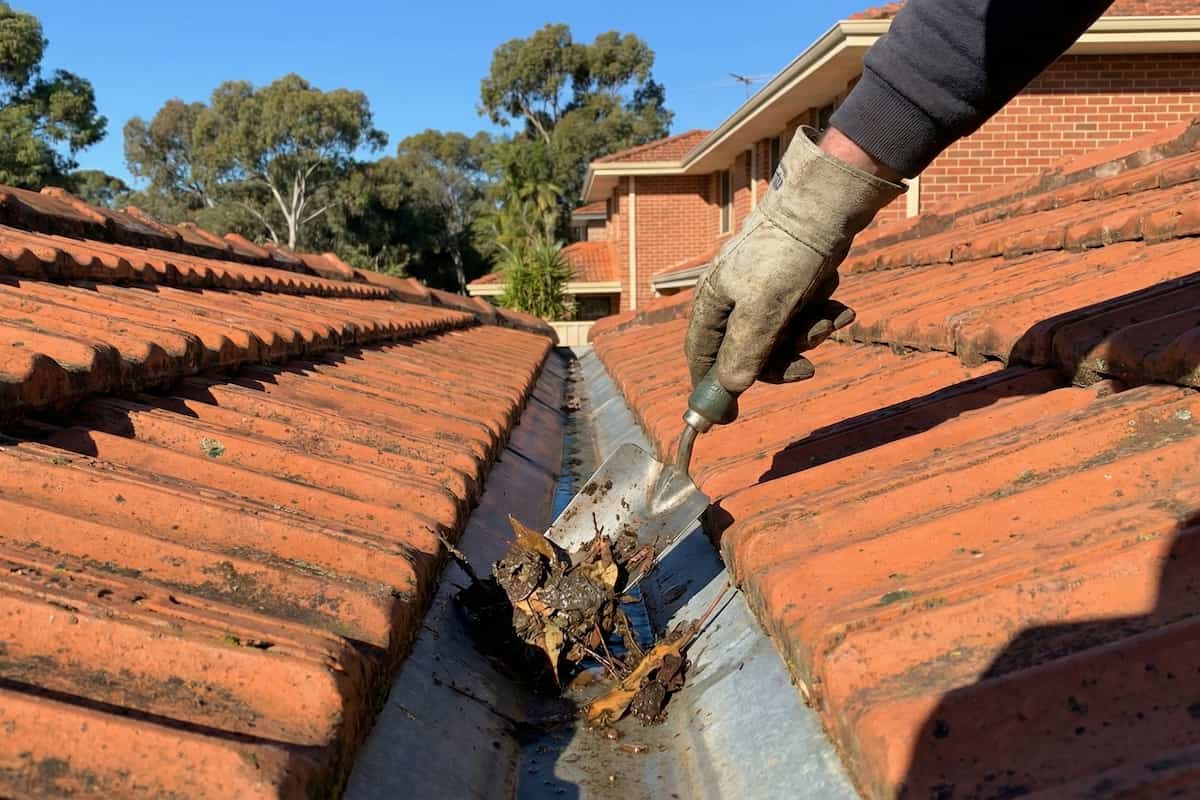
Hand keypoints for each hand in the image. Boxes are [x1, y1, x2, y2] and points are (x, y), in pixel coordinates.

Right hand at [684, 127, 903, 404]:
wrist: (827, 205)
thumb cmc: (786, 256)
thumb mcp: (763, 312)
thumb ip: (744, 354)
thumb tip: (730, 388)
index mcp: (712, 303)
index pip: (701, 358)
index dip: (712, 389)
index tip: (728, 418)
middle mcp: (733, 298)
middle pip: (749, 353)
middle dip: (782, 360)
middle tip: (809, 368)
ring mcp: (763, 290)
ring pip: (782, 335)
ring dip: (810, 333)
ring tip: (832, 317)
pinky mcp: (791, 281)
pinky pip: (803, 314)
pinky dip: (822, 312)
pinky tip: (839, 301)